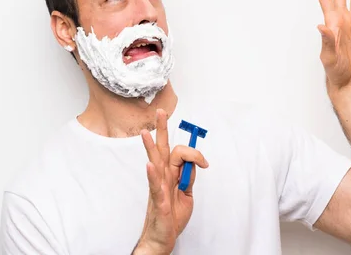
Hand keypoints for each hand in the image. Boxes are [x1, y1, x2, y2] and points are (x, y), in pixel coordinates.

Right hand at [134, 109, 208, 254]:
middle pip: (162, 148)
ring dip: (151, 146)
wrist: (162, 238)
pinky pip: (155, 186)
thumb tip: (195, 163)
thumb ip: (189, 177)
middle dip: (162, 129)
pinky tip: (150, 165)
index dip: (194, 153)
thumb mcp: (187, 193)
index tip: (204, 163)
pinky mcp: (158, 201)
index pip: (179, 153)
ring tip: (146, 132)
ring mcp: (158, 187)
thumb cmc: (172, 216)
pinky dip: (153, 175)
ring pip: (155, 162)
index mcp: (169, 174)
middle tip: (160, 112)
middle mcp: (162, 177)